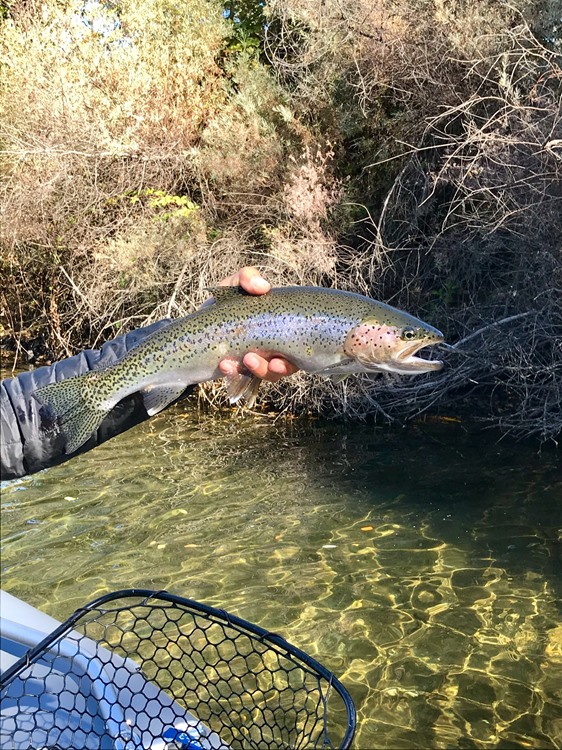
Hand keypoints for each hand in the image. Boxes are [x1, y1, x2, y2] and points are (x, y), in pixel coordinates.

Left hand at [217, 267, 298, 382]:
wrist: (194, 325)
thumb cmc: (223, 303)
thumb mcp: (233, 285)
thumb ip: (246, 277)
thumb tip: (263, 287)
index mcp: (281, 327)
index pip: (299, 342)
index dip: (297, 353)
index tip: (282, 357)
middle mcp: (275, 348)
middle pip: (288, 366)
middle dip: (280, 368)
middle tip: (266, 361)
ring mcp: (258, 362)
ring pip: (269, 375)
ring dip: (260, 370)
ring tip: (245, 360)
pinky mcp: (241, 372)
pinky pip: (244, 379)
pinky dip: (234, 373)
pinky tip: (224, 365)